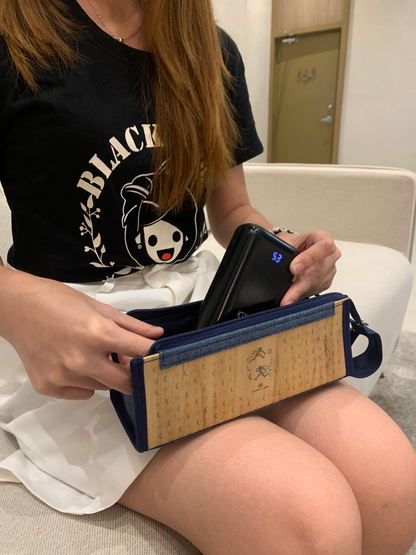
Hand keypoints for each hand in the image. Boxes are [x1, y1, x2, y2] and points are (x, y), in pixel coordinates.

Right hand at [0, 269, 163, 399]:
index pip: (141, 352)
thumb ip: (130, 325)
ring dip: (106, 374)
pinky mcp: (48, 387)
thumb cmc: (57, 301)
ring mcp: (63, 376)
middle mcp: (81, 359)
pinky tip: (74, 362)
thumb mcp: (98, 307)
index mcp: (97, 333)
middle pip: (125, 382)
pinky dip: (85, 382)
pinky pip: (81, 393)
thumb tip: (157, 335)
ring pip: (102, 387)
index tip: (160, 358)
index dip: (154, 355)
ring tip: (93, 354)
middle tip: (130, 362)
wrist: (15, 307)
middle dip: (134, 374)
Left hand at [279, 230, 340, 305]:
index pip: (323, 246)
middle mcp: (330, 255)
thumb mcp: (286, 241)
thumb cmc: (292, 243)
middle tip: (287, 299)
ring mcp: (329, 270)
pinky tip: (290, 296)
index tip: (294, 268)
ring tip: (284, 300)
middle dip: (299, 287)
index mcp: (322, 238)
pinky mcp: (325, 284)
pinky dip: (299, 295)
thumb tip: (275, 264)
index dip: (309, 258)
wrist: (295, 249)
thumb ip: (282, 251)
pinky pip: (312, 291)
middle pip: (317, 272)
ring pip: (313, 285)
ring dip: (297, 294)